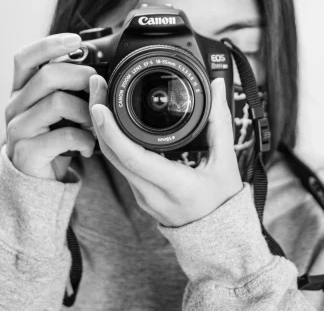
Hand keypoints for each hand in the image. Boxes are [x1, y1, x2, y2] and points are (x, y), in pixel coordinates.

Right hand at [4, 33, 97, 180]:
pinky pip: (63, 136)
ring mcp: (17, 129)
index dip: (49, 45)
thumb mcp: (59, 110)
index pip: (25, 57)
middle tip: (98, 89)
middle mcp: (14, 106)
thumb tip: (98, 70)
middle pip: (47, 76)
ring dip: (86, 111)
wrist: (36, 183)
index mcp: (21, 91)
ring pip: (57, 103)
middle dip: (80, 77)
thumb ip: (69, 89)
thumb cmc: (52, 140)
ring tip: (95, 124)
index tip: (75, 39)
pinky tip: (88, 147)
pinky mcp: (26, 152)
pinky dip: (84, 139)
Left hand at [88, 75, 244, 226]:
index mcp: (173, 185)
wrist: (216, 239)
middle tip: (97, 84)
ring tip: (102, 94)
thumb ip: (220, 121)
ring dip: (102, 127)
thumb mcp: (226, 161)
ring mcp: (140, 195)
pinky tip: (111, 119)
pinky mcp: (138, 192)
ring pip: (111, 158)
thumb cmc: (223, 201)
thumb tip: (218, 86)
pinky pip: (118, 164)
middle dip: (99, 116)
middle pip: (112, 153)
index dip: (111, 130)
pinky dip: (111, 139)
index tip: (100, 105)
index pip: (132, 157)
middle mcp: (150, 192)